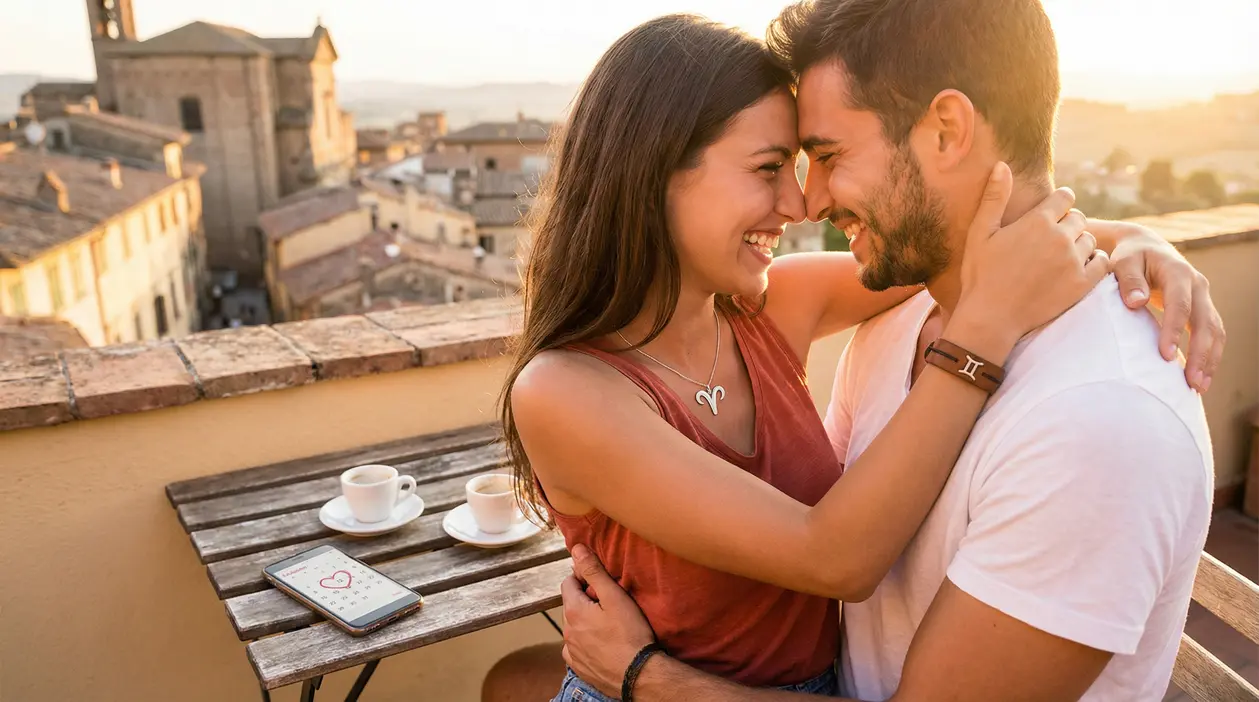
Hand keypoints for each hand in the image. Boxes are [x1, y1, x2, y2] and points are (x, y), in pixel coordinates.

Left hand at [560, 544, 655, 697]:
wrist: (639, 675)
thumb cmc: (631, 635)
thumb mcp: (615, 597)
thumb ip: (594, 572)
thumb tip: (576, 550)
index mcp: (574, 611)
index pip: (568, 582)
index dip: (583, 578)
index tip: (601, 583)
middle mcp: (567, 632)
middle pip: (571, 605)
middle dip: (585, 600)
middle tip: (610, 603)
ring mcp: (572, 652)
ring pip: (573, 627)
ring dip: (585, 622)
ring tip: (609, 625)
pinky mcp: (579, 668)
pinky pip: (576, 649)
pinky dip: (585, 643)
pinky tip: (602, 644)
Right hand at [954, 163, 1107, 357]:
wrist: (991, 317)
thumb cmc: (980, 274)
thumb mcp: (980, 233)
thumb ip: (994, 198)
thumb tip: (1002, 164)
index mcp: (1037, 221)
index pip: (1066, 197)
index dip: (1058, 205)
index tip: (1048, 217)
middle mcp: (1060, 237)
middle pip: (1079, 218)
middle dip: (1068, 225)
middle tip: (1049, 243)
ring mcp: (1073, 261)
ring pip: (1090, 240)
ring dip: (1079, 245)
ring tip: (1058, 259)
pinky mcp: (1082, 283)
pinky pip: (1102, 262)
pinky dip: (1093, 263)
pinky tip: (1074, 270)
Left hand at [1109, 225, 1223, 392]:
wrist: (1145, 246)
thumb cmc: (1130, 256)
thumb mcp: (1123, 261)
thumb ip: (1128, 279)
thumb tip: (1136, 302)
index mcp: (1178, 272)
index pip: (1180, 304)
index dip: (1174, 330)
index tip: (1164, 355)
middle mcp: (1197, 285)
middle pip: (1206, 322)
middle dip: (1200, 353)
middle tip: (1191, 382)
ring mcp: (1203, 297)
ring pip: (1215, 331)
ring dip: (1209, 359)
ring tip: (1198, 387)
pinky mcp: (1202, 308)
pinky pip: (1212, 334)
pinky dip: (1209, 355)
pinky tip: (1200, 377)